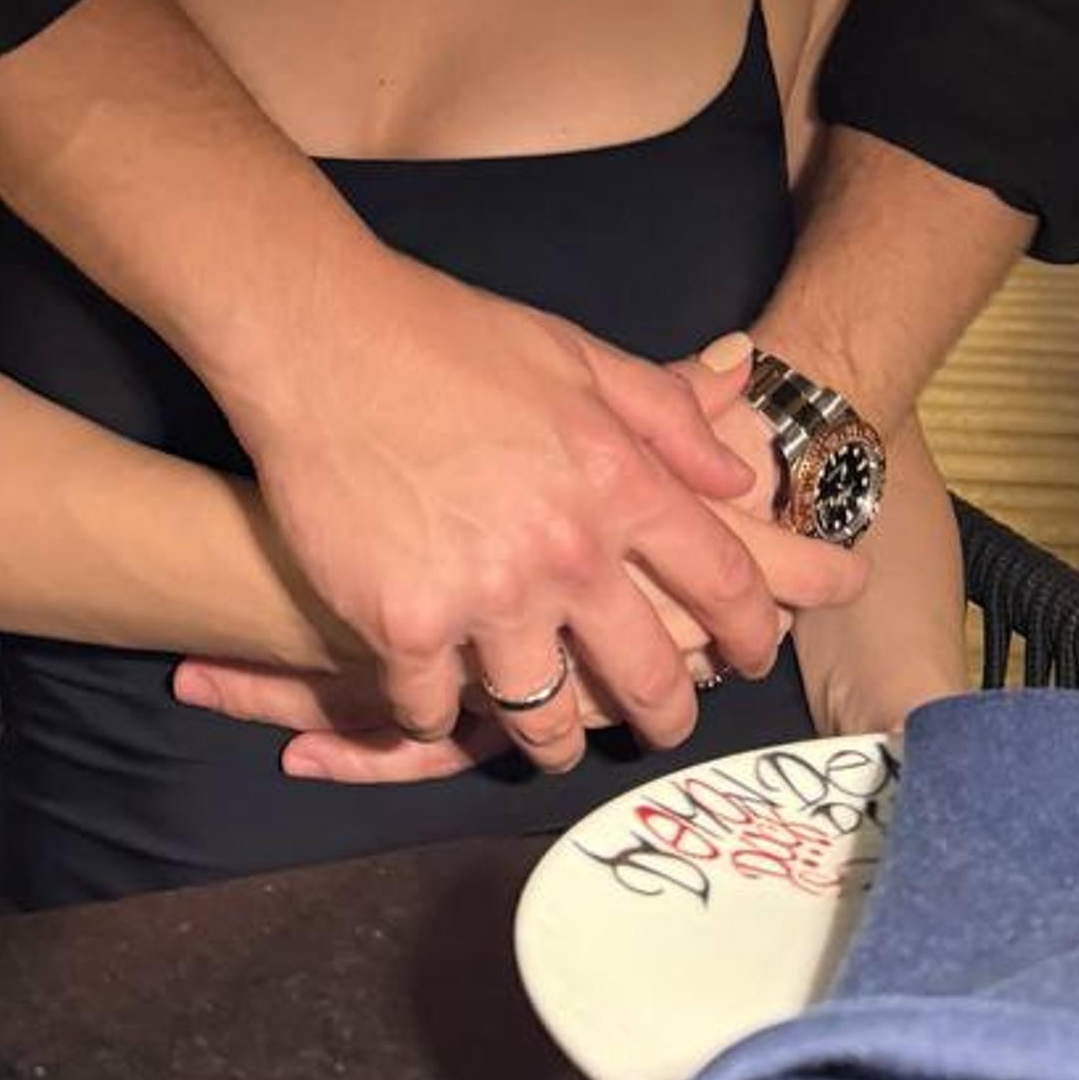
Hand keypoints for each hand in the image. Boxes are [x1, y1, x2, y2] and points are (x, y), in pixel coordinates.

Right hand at [235, 264, 818, 771]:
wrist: (324, 340)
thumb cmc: (451, 338)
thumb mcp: (578, 353)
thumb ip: (666, 416)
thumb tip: (733, 477)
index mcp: (619, 480)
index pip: (724, 581)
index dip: (754, 632)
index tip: (754, 657)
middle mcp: (565, 551)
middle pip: (647, 676)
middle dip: (666, 716)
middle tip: (662, 726)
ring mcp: (484, 596)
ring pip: (546, 717)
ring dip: (555, 739)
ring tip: (553, 741)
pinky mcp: (406, 623)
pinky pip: (437, 711)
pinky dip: (440, 716)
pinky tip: (441, 706)